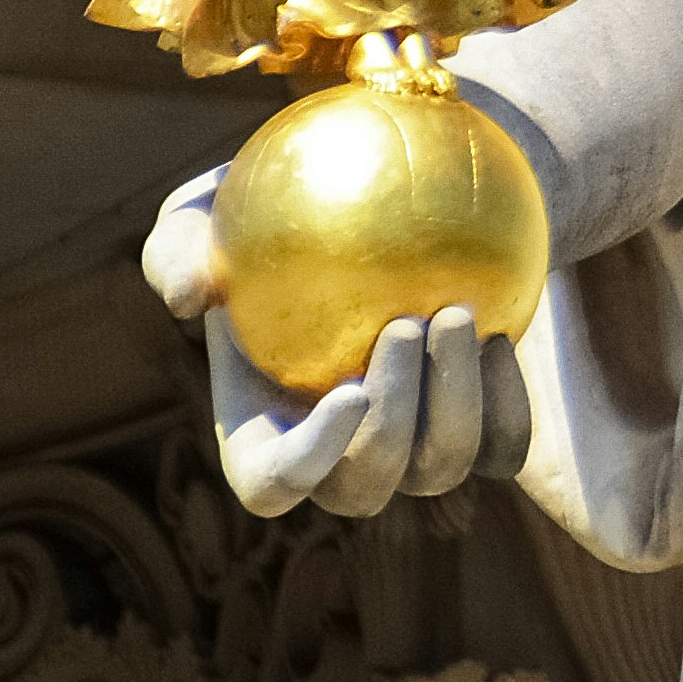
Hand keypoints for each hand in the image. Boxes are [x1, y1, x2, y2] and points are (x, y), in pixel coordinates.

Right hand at [143, 165, 535, 518]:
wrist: (374, 194)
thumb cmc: (268, 209)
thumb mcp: (200, 214)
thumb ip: (178, 250)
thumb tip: (189, 295)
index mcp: (263, 432)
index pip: (274, 486)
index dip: (309, 463)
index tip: (347, 391)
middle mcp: (339, 457)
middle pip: (367, 485)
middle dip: (393, 422)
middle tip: (407, 323)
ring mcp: (411, 451)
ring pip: (440, 469)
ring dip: (454, 404)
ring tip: (455, 315)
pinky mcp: (476, 425)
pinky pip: (501, 447)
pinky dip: (505, 406)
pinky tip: (497, 339)